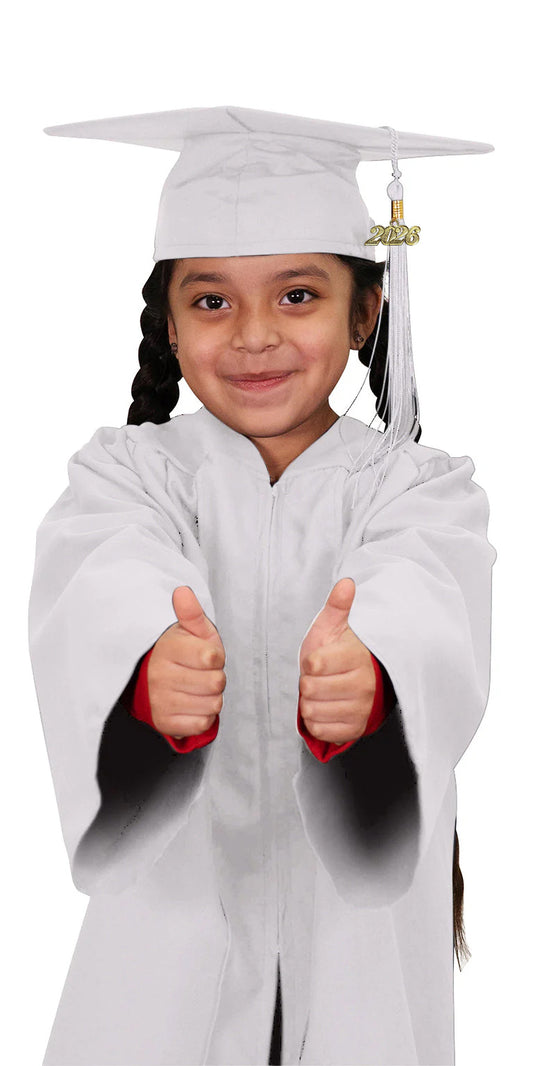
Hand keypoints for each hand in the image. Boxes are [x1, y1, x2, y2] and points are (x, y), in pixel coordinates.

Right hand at [148, 586, 225, 740]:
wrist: (151, 679)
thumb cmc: (179, 653)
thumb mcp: (189, 630)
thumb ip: (191, 612)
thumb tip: (183, 592)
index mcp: (168, 649)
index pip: (212, 658)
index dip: (216, 657)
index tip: (206, 655)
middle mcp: (160, 676)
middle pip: (216, 683)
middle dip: (216, 678)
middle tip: (202, 673)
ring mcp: (160, 701)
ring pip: (213, 705)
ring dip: (211, 697)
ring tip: (198, 688)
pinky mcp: (164, 722)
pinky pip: (202, 723)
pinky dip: (204, 716)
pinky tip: (194, 704)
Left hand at [298, 578, 375, 745]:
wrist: (365, 682)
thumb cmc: (343, 652)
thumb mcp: (336, 627)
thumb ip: (338, 606)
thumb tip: (346, 583)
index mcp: (356, 658)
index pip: (313, 665)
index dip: (309, 663)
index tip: (319, 660)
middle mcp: (363, 685)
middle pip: (309, 689)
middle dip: (308, 683)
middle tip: (320, 678)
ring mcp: (361, 709)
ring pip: (312, 711)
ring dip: (310, 702)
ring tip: (323, 692)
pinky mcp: (355, 729)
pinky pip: (320, 730)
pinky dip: (316, 721)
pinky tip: (325, 708)